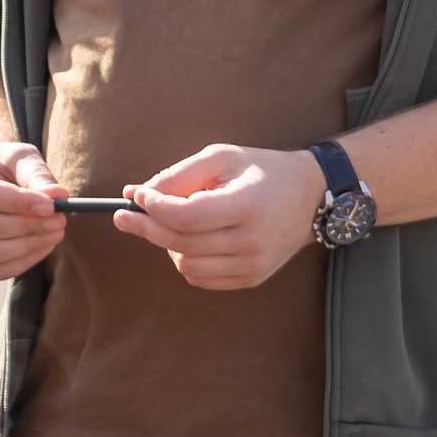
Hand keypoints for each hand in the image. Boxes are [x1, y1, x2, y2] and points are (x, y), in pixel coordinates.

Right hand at [0, 142, 65, 280]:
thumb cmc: (0, 165)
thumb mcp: (17, 157)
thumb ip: (35, 173)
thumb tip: (57, 196)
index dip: (17, 202)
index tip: (50, 205)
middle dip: (25, 226)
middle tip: (59, 219)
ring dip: (25, 246)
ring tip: (55, 232)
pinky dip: (21, 262)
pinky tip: (42, 245)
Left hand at [115, 144, 322, 289]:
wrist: (310, 196)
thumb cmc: (261, 170)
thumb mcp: (222, 157)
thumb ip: (178, 174)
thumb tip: (136, 194)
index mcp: (248, 205)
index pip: (187, 216)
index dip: (154, 207)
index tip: (137, 195)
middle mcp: (253, 241)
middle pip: (182, 243)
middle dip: (147, 227)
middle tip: (126, 214)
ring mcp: (254, 265)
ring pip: (186, 265)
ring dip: (167, 244)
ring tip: (172, 222)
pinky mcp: (252, 279)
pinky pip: (200, 278)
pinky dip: (185, 259)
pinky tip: (189, 239)